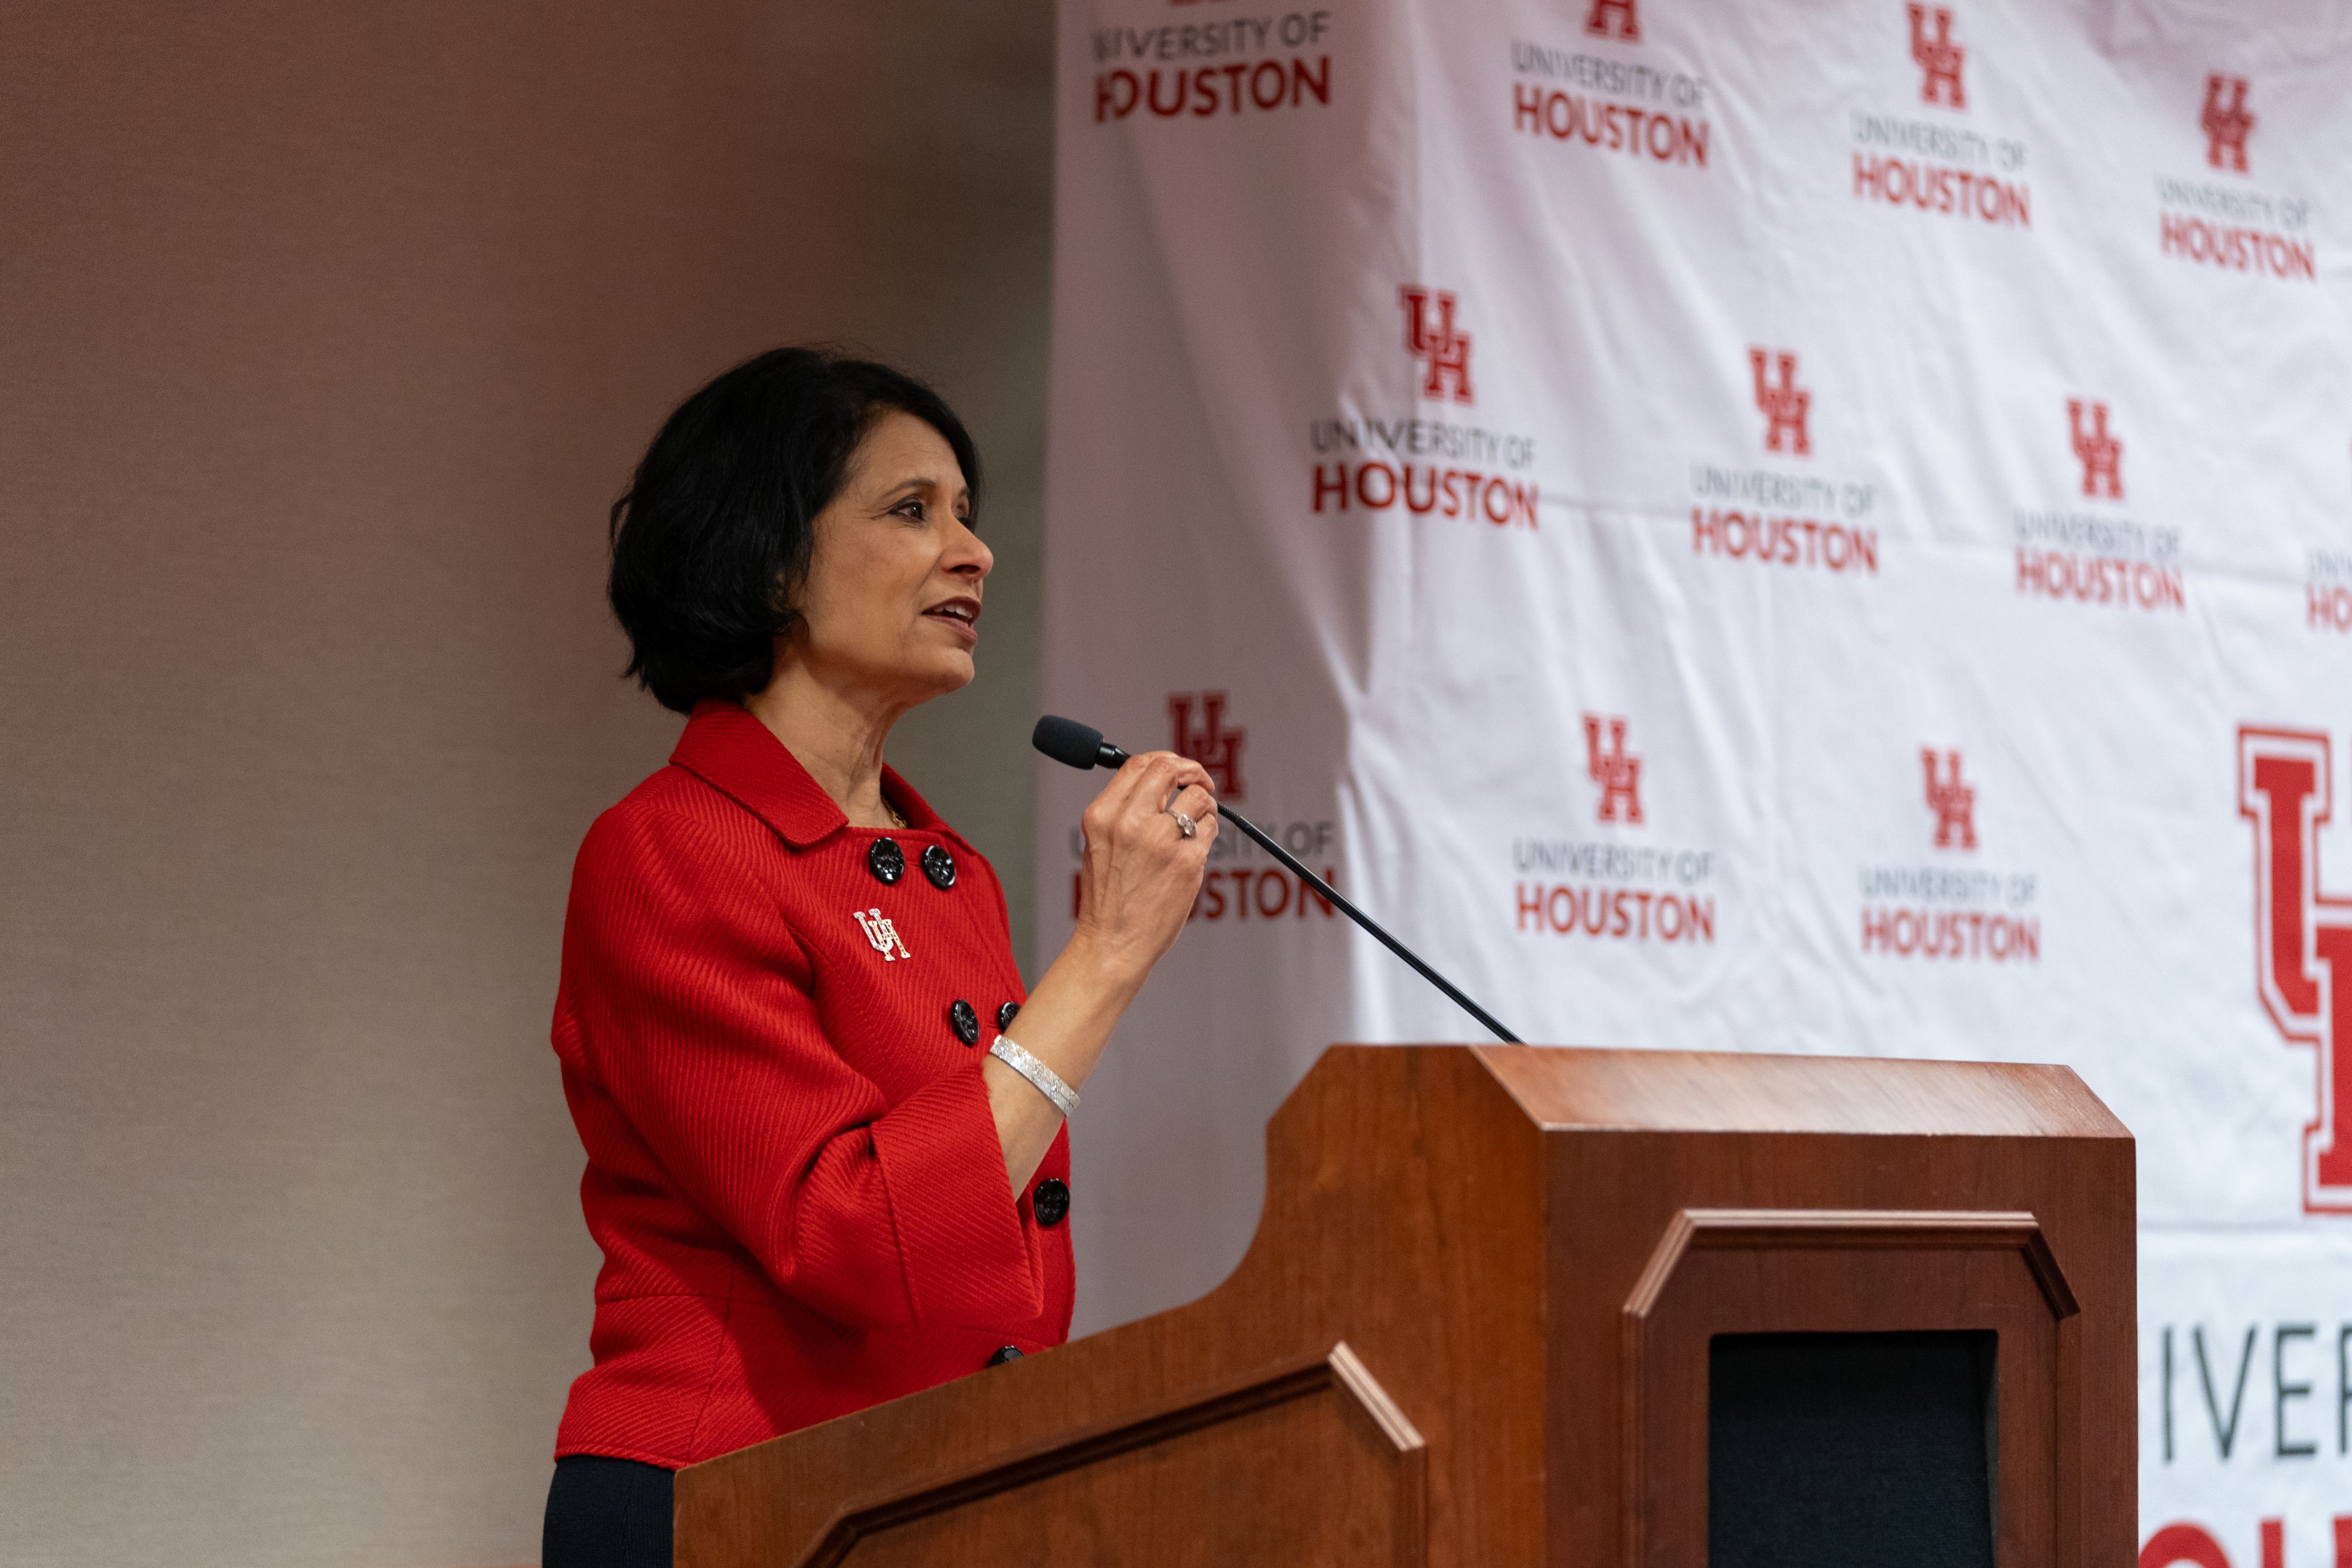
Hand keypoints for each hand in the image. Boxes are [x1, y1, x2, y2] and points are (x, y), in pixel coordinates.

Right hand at [1070, 750, 1218, 981]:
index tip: (1178, 770)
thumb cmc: (1108, 900)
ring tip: (1197, 823)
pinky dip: (1208, 833)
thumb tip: (1160, 783)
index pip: (1137, 764)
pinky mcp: (1186, 862)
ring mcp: (1160, 841)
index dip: (1165, 760)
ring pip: (1198, 797)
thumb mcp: (1101, 844)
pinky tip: (1195, 849)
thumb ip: (1125, 811)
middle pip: (1169, 769)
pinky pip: (1210, 828)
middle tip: (1200, 782)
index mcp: (1102, 815)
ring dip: (1205, 805)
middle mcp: (1129, 822)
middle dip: (1192, 770)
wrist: (1111, 945)